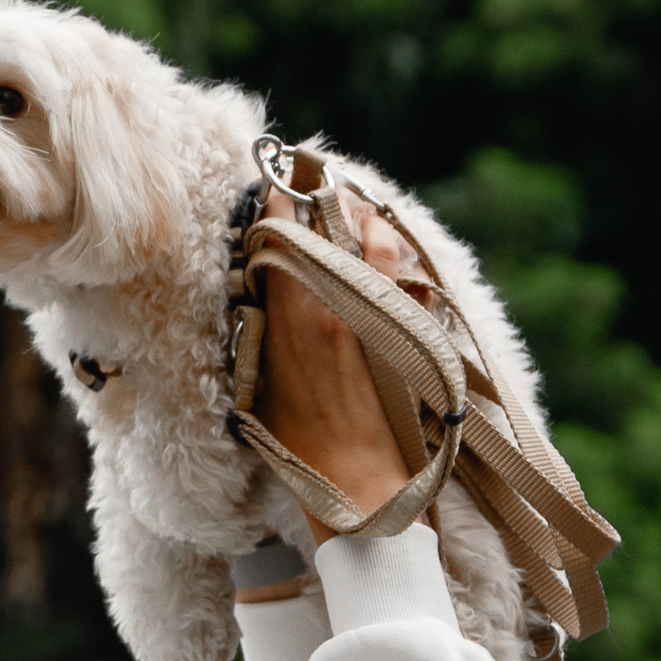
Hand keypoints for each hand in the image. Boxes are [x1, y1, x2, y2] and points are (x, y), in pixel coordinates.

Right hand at [251, 185, 418, 529]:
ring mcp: (373, 316)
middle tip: (316, 182)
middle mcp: (332, 305)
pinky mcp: (404, 332)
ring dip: (365, 220)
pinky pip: (407, 279)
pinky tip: (396, 252)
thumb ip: (256, 338)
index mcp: (288, 317)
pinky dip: (400, 260)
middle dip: (321, 200)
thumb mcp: (257, 387)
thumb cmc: (298, 444)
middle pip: (328, 228)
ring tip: (360, 209)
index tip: (272, 183)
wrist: (356, 477)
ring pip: (373, 244)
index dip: (275, 203)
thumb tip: (253, 306)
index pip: (279, 236)